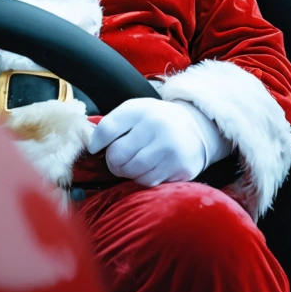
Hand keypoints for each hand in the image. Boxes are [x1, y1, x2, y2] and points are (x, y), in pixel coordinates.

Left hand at [87, 97, 211, 185]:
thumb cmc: (157, 121)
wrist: (198, 127)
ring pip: (132, 172)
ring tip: (138, 162)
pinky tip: (153, 168)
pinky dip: (145, 178)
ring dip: (130, 172)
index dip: (96, 144)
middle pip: (116, 156)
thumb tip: (92, 147)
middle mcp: (158, 126)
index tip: (96, 148)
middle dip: (114, 162)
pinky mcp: (181, 167)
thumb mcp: (135, 112)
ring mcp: (171, 148)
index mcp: (142, 110)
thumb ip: (111, 124)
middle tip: (123, 158)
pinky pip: (149, 182)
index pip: (106, 130)